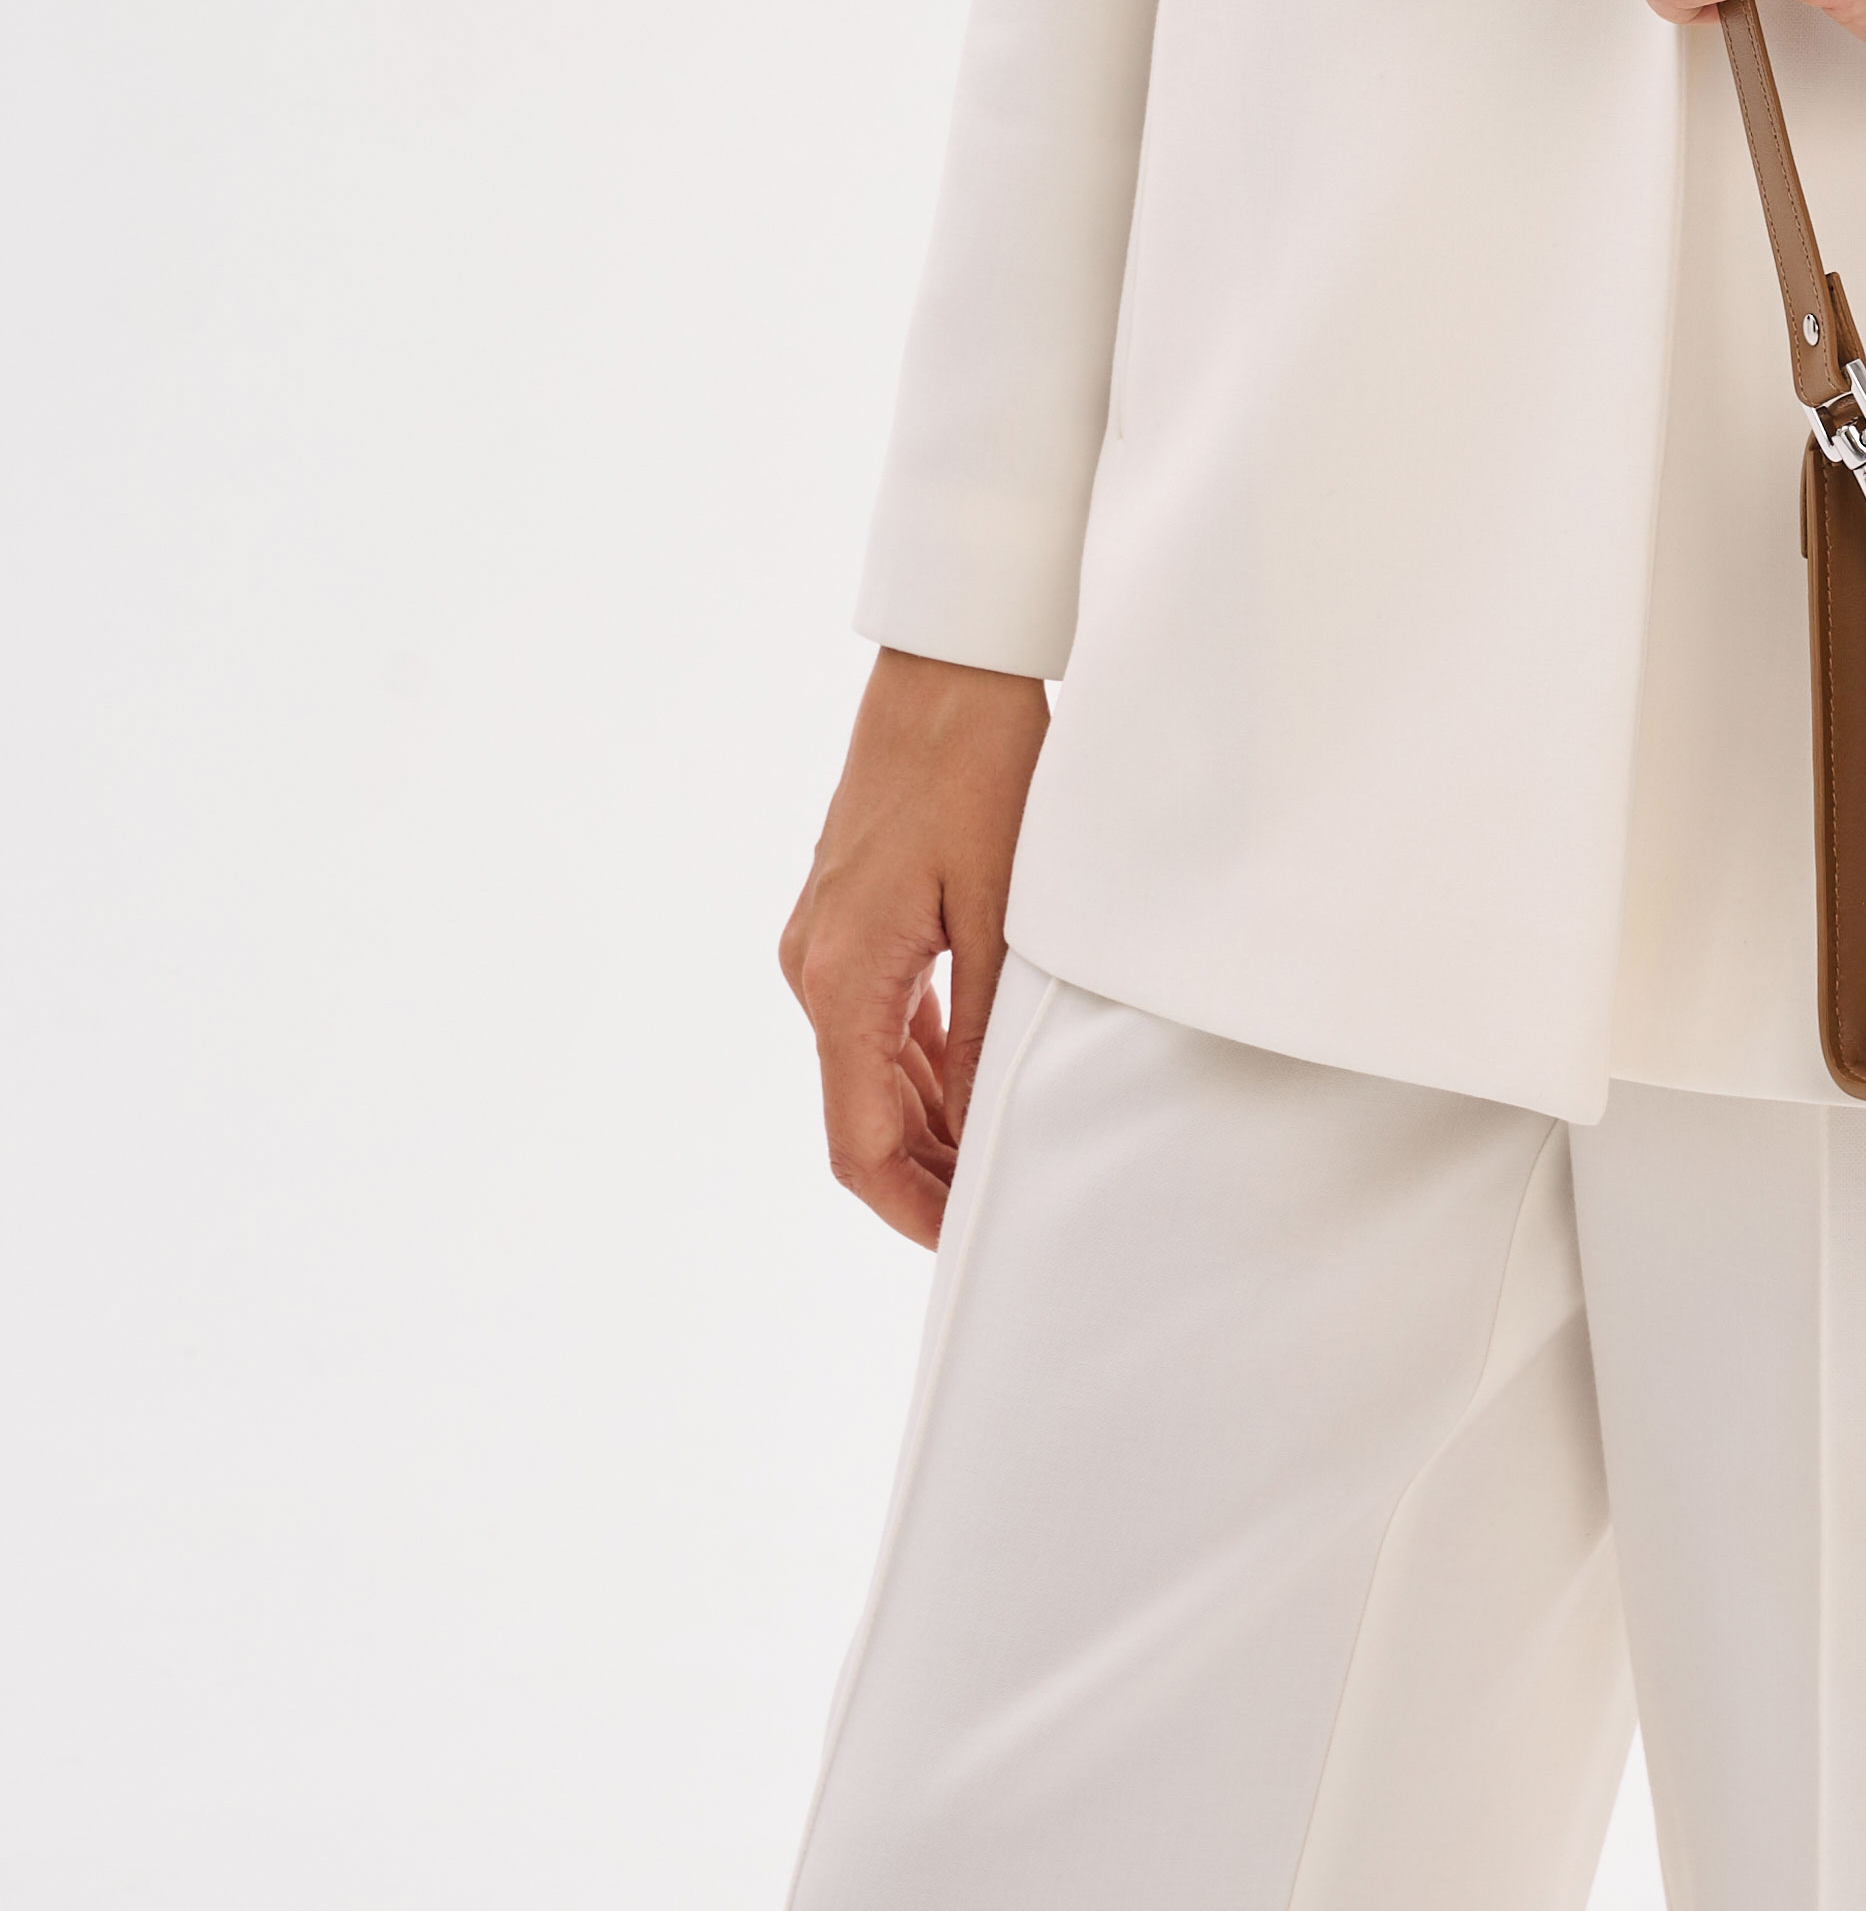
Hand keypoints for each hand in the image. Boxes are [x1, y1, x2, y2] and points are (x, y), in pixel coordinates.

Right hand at [778, 649, 1051, 1245]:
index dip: (913, 1207)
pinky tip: (975, 1081)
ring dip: (926, 1123)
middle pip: (859, 1115)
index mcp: (843, 977)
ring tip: (1001, 1161)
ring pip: (868, 1069)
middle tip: (1004, 1214)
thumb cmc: (980, 770)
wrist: (947, 668)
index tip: (969, 1242)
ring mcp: (825, 941)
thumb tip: (983, 1124)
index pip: (858, 1142)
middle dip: (926, 1176)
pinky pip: (878, 1018)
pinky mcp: (850, 915)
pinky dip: (921, 1064)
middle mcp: (815, 968)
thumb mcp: (1001, 908)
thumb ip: (986, 1024)